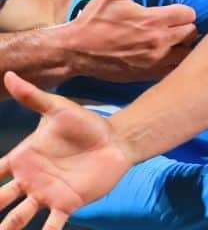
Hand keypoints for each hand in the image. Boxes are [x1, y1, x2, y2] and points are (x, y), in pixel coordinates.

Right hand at [0, 72, 131, 229]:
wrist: (116, 140)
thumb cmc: (85, 124)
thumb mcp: (57, 109)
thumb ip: (32, 96)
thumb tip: (10, 74)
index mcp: (23, 158)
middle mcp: (30, 180)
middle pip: (2, 199)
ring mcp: (47, 193)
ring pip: (20, 217)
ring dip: (10, 227)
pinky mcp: (67, 203)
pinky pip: (53, 224)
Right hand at [61, 0, 197, 82]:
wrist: (75, 50)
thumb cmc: (93, 20)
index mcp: (153, 20)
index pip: (189, 14)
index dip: (184, 11)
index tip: (175, 12)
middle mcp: (159, 41)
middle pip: (193, 33)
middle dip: (186, 27)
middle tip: (175, 26)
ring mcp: (155, 60)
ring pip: (187, 54)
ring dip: (183, 46)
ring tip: (173, 42)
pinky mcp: (147, 75)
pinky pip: (173, 70)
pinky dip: (174, 63)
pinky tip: (165, 57)